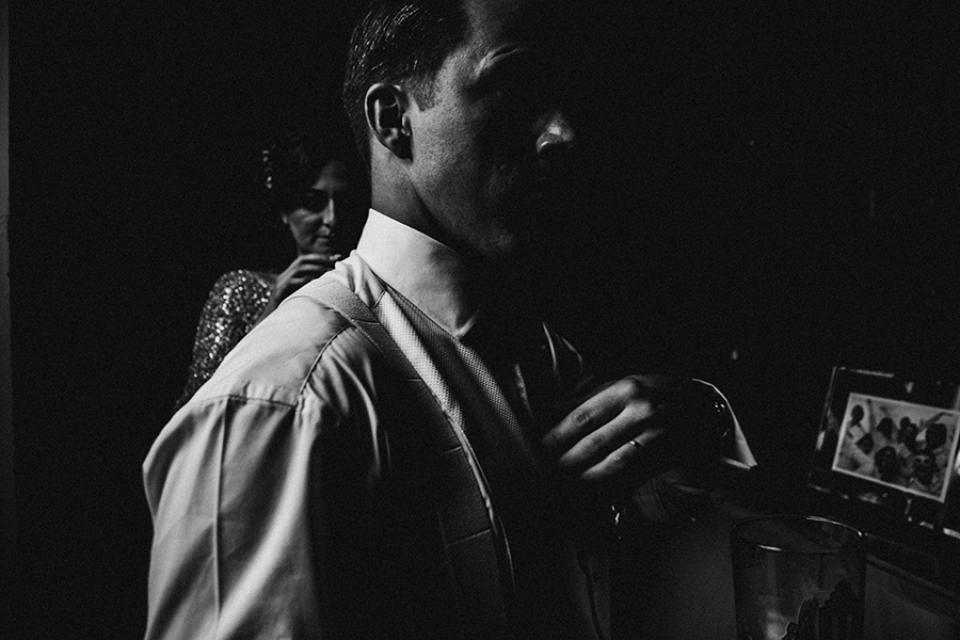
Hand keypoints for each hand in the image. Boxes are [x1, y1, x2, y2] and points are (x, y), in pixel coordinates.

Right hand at [260, 253, 339, 319]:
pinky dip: (304, 281)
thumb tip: (331, 280)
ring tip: (327, 272)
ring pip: (298, 268)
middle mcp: (285, 275)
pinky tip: (315, 283)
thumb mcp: (302, 294)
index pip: (305, 259)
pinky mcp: (280, 290)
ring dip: (314, 269)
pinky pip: (292, 282)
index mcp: (291, 274)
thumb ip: (312, 286)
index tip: (336, 258)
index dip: (320, 257)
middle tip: (333, 263)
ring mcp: (281, 282)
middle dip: (319, 260)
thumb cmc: (291, 308)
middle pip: (301, 260)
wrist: (273, 319)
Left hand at [541, 375, 669, 483]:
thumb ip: (591, 396)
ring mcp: (656, 434)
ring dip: (585, 474)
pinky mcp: (667, 454)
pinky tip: (593, 485)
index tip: (541, 445)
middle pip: (594, 442)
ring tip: (565, 480)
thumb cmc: (657, 391)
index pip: (584, 416)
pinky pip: (633, 472)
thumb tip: (555, 409)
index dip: (559, 434)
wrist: (705, 404)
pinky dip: (611, 480)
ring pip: (613, 461)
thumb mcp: (626, 384)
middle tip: (546, 469)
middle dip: (567, 459)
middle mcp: (641, 411)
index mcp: (626, 389)